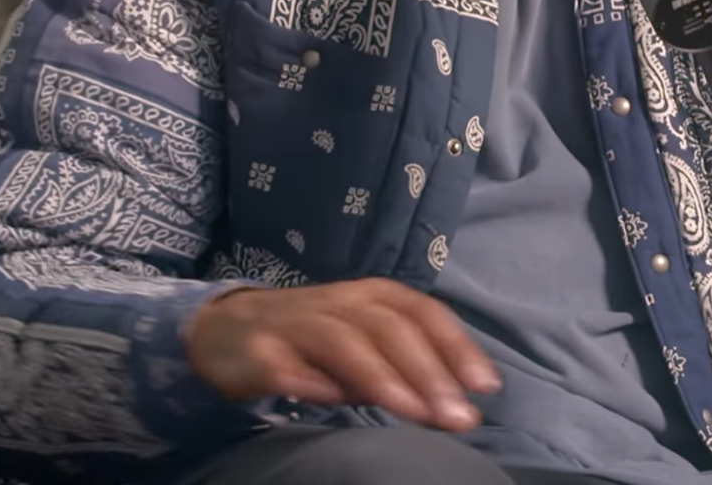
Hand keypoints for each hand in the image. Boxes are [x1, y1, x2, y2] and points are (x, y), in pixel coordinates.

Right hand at [184, 278, 500, 431]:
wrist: (225, 329)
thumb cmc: (311, 338)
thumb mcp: (363, 341)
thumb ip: (404, 365)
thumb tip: (452, 399)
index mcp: (371, 296)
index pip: (423, 313)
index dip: (456, 347)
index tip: (485, 386)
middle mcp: (338, 303)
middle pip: (390, 329)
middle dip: (428, 372)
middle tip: (458, 416)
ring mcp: (297, 325)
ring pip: (346, 343)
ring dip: (384, 379)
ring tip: (416, 415)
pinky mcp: (261, 352)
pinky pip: (290, 368)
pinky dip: (315, 385)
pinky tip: (337, 406)